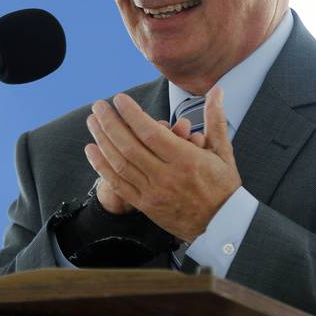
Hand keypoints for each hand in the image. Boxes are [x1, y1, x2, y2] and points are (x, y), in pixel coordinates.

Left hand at [84, 86, 240, 242]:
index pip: (151, 133)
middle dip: (110, 123)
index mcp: (186, 160)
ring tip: (92, 122)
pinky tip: (91, 150)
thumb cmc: (223, 186)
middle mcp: (167, 176)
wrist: (222, 225)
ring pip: (121, 164)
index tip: (119, 99)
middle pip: (130, 146)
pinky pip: (118, 184)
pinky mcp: (145, 205)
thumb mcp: (223, 151)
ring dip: (102, 140)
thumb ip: (215, 119)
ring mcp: (153, 192)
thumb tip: (216, 90)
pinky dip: (102, 167)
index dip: (132, 115)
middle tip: (99, 106)